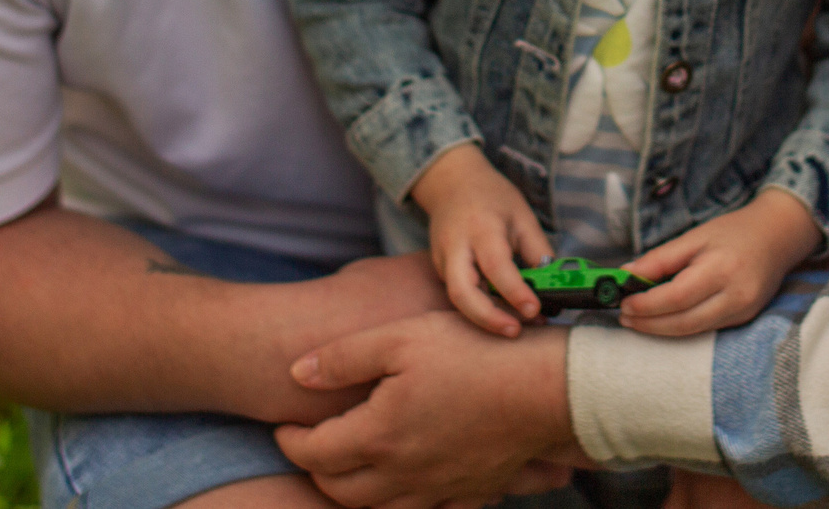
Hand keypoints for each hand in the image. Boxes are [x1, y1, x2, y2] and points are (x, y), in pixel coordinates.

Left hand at [277, 311, 580, 508]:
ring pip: (377, 508)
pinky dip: (402, 502)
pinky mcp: (469, 491)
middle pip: (339, 490)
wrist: (545, 389)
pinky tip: (407, 482)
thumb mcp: (401, 336)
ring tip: (348, 465)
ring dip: (352, 492)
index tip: (283, 425)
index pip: (313, 453)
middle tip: (310, 446)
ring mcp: (437, 487)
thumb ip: (343, 357)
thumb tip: (296, 373)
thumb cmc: (474, 352)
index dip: (289, 440)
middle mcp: (402, 474)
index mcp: (378, 435)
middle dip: (315, 470)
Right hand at [409, 143, 550, 336]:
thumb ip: (538, 250)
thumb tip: (553, 284)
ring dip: (485, 318)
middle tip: (516, 331)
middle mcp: (456, 247)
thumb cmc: (491, 196)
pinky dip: (479, 308)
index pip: (496, 266)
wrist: (451, 182)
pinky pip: (459, 294)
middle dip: (488, 318)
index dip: (515, 292)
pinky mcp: (441, 269)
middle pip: (462, 293)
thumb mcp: (523, 215)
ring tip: (516, 326)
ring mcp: (444, 260)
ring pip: (458, 299)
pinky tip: (502, 313)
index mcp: (481, 228)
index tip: (534, 308)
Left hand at [618, 188, 821, 335]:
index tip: (623, 303)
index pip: (676, 297)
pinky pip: (706, 329)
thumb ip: (660, 258)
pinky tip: (664, 319)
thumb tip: (626, 274)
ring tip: (638, 320)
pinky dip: (681, 327)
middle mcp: (735, 296)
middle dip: (649, 324)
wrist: (777, 237)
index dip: (647, 305)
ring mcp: (742, 311)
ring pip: (693, 331)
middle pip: (683, 322)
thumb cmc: (734, 232)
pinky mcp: (744, 319)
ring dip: (661, 329)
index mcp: (721, 269)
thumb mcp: (694, 236)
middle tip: (625, 317)